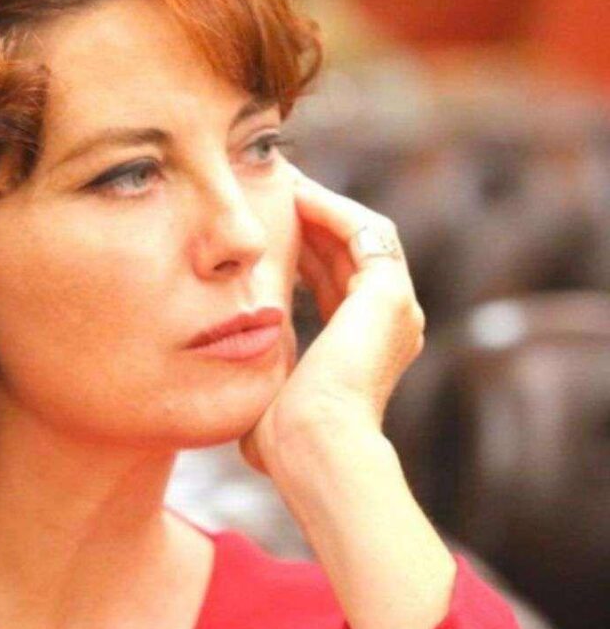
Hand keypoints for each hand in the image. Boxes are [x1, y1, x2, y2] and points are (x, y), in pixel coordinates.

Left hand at [240, 165, 424, 475]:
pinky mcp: (389, 293)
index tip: (264, 229)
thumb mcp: (274, 392)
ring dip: (322, 206)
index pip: (334, 281)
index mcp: (366, 347)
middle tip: (272, 189)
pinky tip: (296, 195)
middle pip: (349, 252)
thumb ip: (265, 373)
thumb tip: (230, 378)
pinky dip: (331, 210)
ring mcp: (397, 306)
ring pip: (361, 234)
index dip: (300, 250)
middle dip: (309, 220)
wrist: (314, 448)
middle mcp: (391, 323)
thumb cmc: (286, 439)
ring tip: (283, 180)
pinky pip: (363, 232)